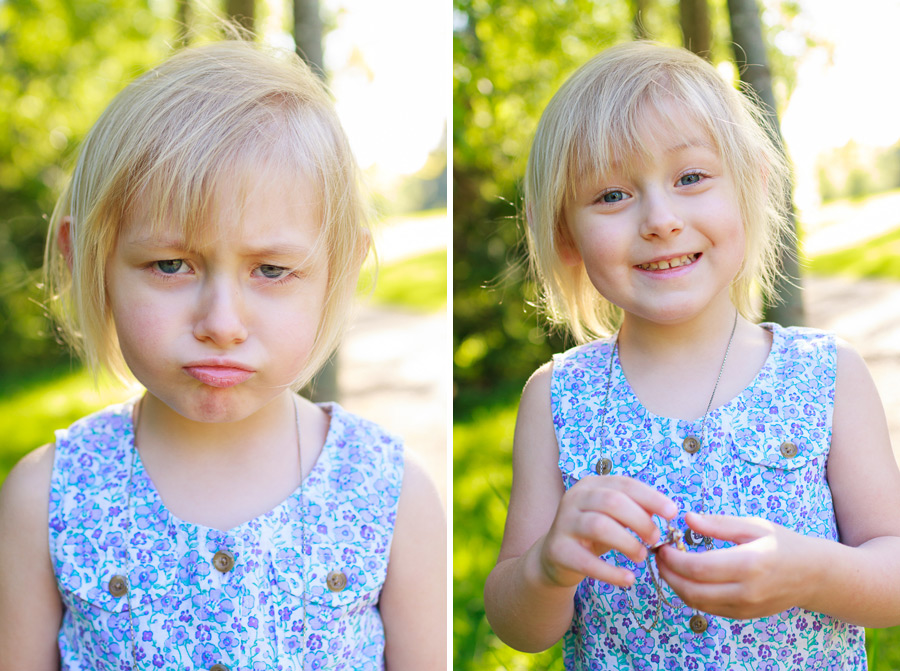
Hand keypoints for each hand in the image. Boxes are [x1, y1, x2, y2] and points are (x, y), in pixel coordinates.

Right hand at [537, 475, 675, 589]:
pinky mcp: (557, 550)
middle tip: (655, 539)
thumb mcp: (612, 517)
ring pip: (599, 526)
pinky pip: (587, 561)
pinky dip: (611, 572)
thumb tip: (664, 513)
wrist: (555, 557)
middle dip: (640, 520)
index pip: (624, 484)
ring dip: (627, 542)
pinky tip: (628, 579)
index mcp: (590, 485)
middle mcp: (574, 498)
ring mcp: (563, 523)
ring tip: (642, 556)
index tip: (673, 512)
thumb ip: (634, 511)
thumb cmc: (592, 534)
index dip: (651, 497)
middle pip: (612, 502)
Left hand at [656, 512, 812, 618]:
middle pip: (692, 590)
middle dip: (668, 573)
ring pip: (697, 603)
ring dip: (675, 586)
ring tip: (668, 566)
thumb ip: (718, 524)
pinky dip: (690, 595)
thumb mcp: (753, 526)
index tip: (663, 545)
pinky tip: (685, 578)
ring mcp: (745, 608)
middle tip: (659, 556)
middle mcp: (747, 591)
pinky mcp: (743, 616)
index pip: (698, 568)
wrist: (814, 575)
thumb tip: (687, 518)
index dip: (673, 559)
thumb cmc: (784, 544)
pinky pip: (708, 609)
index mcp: (749, 564)